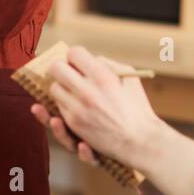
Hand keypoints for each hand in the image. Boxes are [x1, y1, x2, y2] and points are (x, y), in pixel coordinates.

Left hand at [33, 45, 166, 168]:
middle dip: (60, 68)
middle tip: (67, 72)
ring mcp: (78, 108)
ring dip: (60, 87)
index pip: (74, 54)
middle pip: (57, 69)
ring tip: (70, 90)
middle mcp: (87, 91)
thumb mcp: (130, 77)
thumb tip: (91, 59)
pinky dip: (61, 105)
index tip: (78, 61)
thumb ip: (108, 64)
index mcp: (102, 76)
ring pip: (53, 89)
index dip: (75, 56)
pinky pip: (57, 108)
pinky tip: (66, 106)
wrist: (139, 141)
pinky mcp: (74, 124)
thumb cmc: (138, 108)